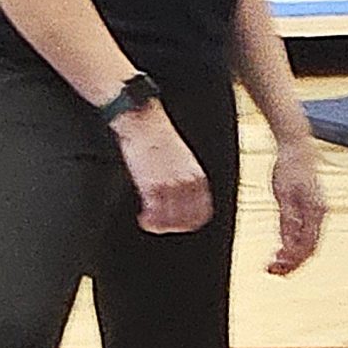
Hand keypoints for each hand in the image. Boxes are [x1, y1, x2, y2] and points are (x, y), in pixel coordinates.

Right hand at [110, 108, 212, 235]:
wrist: (144, 120)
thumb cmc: (159, 135)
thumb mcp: (182, 156)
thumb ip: (185, 175)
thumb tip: (182, 192)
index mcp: (196, 175)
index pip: (204, 210)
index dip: (194, 221)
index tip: (184, 223)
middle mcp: (185, 182)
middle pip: (189, 219)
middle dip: (178, 227)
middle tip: (167, 226)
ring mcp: (168, 185)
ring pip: (172, 220)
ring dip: (162, 226)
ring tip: (153, 223)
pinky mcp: (151, 185)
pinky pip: (154, 214)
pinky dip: (149, 222)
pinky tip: (144, 219)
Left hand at [268, 141, 327, 275]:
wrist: (297, 145)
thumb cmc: (290, 165)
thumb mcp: (284, 193)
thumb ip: (288, 219)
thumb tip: (288, 243)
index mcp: (316, 211)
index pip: (307, 247)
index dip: (292, 262)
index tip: (274, 269)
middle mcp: (320, 213)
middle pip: (309, 248)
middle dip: (292, 263)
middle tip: (271, 271)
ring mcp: (318, 211)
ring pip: (308, 243)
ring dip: (293, 256)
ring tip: (274, 264)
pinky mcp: (311, 208)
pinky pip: (306, 233)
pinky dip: (294, 244)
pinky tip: (282, 248)